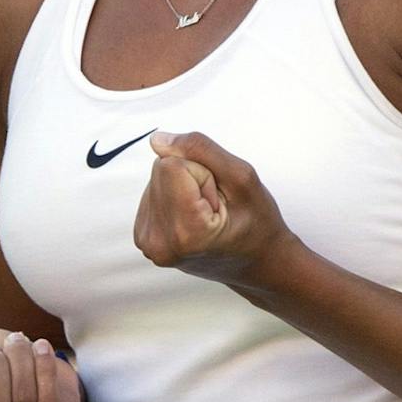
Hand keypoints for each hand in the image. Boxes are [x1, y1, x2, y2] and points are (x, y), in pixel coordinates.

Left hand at [132, 131, 292, 284]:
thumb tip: (157, 140)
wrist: (256, 262)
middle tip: (216, 206)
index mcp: (185, 232)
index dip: (202, 172)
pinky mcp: (143, 237)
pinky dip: (174, 197)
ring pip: (156, 178)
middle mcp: (159, 242)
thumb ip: (200, 151)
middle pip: (160, 169)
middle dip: (191, 178)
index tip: (220, 200)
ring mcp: (148, 243)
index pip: (171, 164)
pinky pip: (153, 192)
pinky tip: (192, 217)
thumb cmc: (257, 223)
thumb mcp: (242, 178)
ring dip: (183, 188)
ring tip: (206, 214)